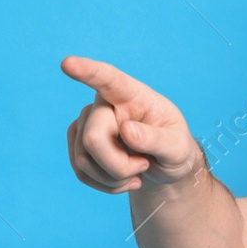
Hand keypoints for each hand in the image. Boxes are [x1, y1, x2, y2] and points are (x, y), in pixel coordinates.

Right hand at [61, 56, 201, 193]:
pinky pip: (80, 171)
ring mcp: (87, 121)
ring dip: (113, 178)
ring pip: (83, 159)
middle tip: (144, 166)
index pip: (108, 79)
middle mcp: (104, 103)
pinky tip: (122, 180)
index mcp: (133, 94)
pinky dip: (104, 184)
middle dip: (119, 167)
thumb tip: (126, 130)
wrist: (164, 166)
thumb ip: (157, 139)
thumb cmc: (174, 149)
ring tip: (136, 171)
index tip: (67, 64)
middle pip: (93, 139)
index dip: (87, 71)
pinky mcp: (78, 141)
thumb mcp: (179, 148)